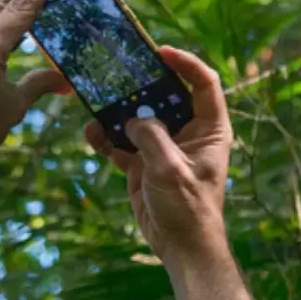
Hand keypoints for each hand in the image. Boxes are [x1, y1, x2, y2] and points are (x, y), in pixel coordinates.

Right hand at [86, 47, 252, 299]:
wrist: (180, 247)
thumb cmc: (188, 208)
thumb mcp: (171, 169)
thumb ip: (152, 137)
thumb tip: (132, 119)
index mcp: (209, 129)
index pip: (204, 84)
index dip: (185, 63)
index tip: (160, 52)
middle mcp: (187, 133)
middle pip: (165, 95)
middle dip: (141, 82)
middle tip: (119, 69)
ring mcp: (163, 147)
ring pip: (139, 117)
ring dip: (118, 110)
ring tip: (98, 98)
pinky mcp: (142, 163)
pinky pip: (121, 143)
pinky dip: (106, 137)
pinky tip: (91, 132)